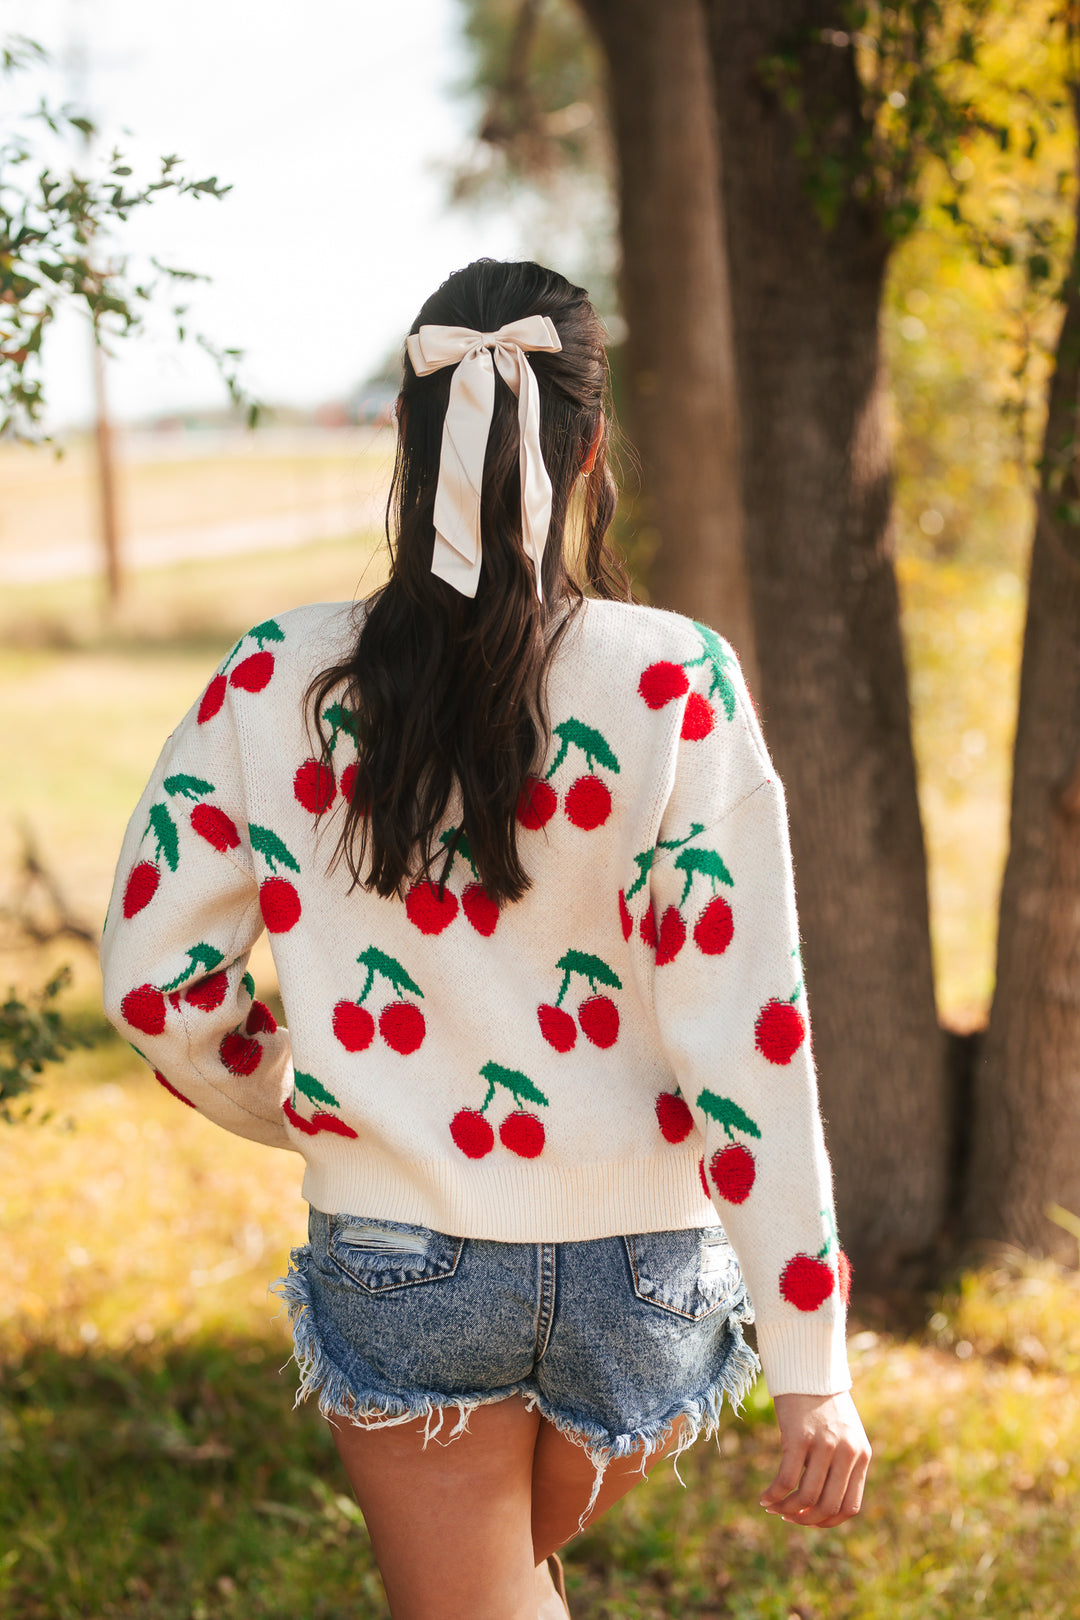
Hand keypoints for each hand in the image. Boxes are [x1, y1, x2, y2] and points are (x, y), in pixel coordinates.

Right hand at [759, 1391, 870, 1527]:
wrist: (808, 1367)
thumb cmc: (823, 1402)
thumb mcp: (844, 1434)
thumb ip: (842, 1463)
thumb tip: (819, 1503)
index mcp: (861, 1455)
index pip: (849, 1507)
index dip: (827, 1522)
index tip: (808, 1520)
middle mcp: (847, 1453)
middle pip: (827, 1506)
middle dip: (805, 1520)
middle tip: (787, 1517)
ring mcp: (825, 1445)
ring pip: (806, 1498)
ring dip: (787, 1510)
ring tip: (773, 1508)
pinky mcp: (800, 1437)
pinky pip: (787, 1480)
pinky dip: (774, 1494)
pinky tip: (764, 1497)